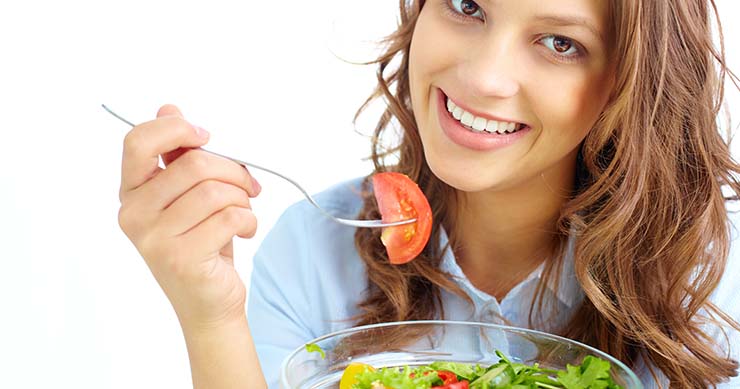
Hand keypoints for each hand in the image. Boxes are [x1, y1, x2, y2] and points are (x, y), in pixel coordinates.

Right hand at [117, 104, 260, 329]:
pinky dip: (249, 220)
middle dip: (233, 171)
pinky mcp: (181, 258)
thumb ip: (179, 155)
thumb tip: (168, 108)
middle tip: (248, 185)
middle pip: (194, 164)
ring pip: (216, 191)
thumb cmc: (202, 241)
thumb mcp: (190, 195)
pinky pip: (230, 217)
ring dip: (243, 198)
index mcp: (132, 192)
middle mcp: (134, 214)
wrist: (208, 301)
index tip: (206, 136)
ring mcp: (154, 238)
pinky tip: (244, 231)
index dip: (176, 130)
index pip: (138, 143)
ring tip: (243, 212)